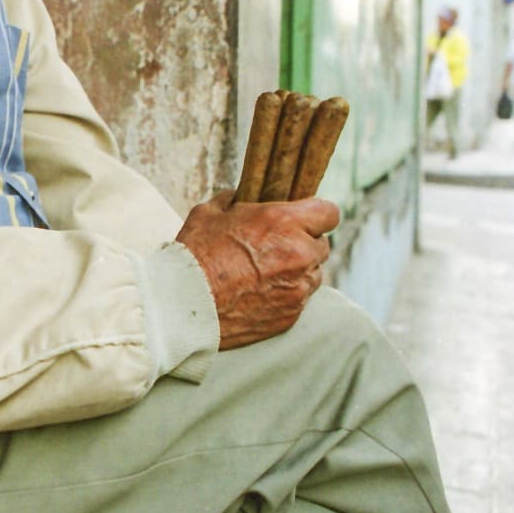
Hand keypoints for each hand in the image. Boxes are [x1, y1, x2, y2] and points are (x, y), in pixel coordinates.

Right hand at [176, 189, 339, 349]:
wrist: (184, 304)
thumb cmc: (195, 254)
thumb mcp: (210, 212)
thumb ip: (235, 200)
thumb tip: (241, 197)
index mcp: (283, 222)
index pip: (329, 212)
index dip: (317, 214)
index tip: (304, 217)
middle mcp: (299, 254)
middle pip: (322, 244)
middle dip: (304, 243)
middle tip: (277, 245)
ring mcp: (298, 288)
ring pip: (314, 273)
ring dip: (298, 270)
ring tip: (266, 271)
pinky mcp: (291, 315)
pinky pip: (300, 298)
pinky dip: (286, 294)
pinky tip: (259, 292)